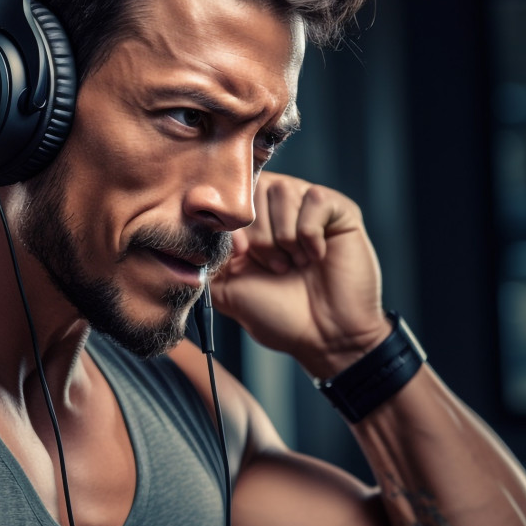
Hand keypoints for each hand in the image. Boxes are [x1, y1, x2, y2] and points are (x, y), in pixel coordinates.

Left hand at [209, 172, 391, 377]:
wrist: (324, 338)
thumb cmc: (279, 315)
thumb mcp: (227, 289)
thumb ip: (205, 259)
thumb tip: (187, 232)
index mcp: (251, 225)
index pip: (230, 194)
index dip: (231, 224)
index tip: (240, 256)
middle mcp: (278, 210)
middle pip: (255, 188)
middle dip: (259, 234)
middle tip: (275, 268)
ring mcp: (308, 208)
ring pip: (283, 190)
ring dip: (285, 236)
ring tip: (295, 263)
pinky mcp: (338, 211)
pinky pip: (314, 199)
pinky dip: (310, 233)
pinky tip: (317, 256)